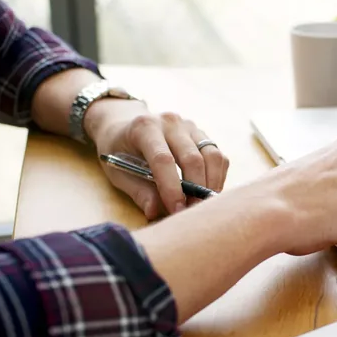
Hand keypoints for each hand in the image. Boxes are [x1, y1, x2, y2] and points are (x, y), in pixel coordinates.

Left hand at [89, 102, 228, 219]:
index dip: (172, 188)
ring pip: (212, 156)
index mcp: (144, 128)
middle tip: (192, 214)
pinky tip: (208, 192)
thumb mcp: (119, 171)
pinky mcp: (201, 134)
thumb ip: (138, 191)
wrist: (123, 125)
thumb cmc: (119, 151)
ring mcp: (189, 126)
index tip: (176, 211)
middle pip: (192, 158)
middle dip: (195, 190)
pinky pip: (218, 156)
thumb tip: (154, 212)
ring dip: (211, 184)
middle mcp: (170, 122)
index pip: (163, 159)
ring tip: (203, 205)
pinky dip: (217, 177)